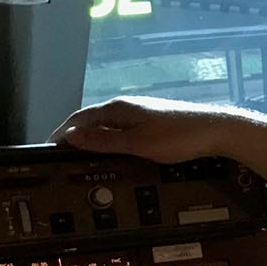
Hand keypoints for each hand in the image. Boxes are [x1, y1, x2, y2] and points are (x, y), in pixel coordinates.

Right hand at [49, 96, 246, 163]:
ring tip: (85, 158)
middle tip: (64, 158)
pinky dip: (112, 141)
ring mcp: (140, 113)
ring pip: (108, 126)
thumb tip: (71, 137)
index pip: (78, 119)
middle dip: (75, 137)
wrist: (217, 131)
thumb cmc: (178, 137)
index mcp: (117, 109)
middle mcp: (126, 107)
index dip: (62, 134)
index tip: (49, 150)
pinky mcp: (153, 122)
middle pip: (92, 121)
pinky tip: (115, 153)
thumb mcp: (138, 143)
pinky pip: (123, 131)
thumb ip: (105, 140)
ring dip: (94, 140)